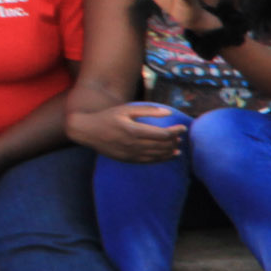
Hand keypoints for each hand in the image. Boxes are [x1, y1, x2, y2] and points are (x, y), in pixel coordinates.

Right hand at [72, 102, 187, 163]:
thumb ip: (148, 110)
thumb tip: (169, 113)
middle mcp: (133, 144)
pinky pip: (149, 161)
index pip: (163, 134)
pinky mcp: (128, 160)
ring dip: (170, 151)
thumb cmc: (108, 117)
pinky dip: (162, 159)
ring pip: (157, 155)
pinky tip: (169, 156)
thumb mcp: (126, 109)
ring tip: (178, 146)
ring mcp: (130, 154)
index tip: (182, 128)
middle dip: (174, 141)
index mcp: (134, 130)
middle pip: (162, 146)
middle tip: (180, 136)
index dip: (176, 131)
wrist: (87, 131)